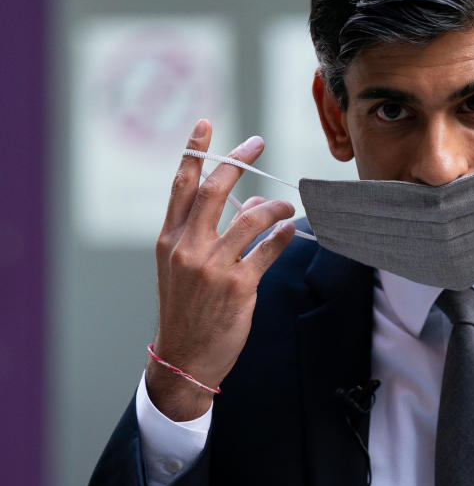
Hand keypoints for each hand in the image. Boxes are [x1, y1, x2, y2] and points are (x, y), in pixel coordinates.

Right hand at [148, 120, 295, 419]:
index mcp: (169, 240)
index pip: (181, 186)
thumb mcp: (186, 268)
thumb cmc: (189, 310)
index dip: (194, 152)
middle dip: (237, 160)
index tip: (206, 125)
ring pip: (249, 217)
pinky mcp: (237, 286)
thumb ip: (210, 233)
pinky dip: (284, 235)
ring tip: (289, 207)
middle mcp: (187, 248)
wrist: (185, 360)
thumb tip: (247, 203)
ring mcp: (212, 267)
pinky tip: (292, 231)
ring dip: (274, 206)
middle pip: (214, 190)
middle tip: (258, 143)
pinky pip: (268, 249)